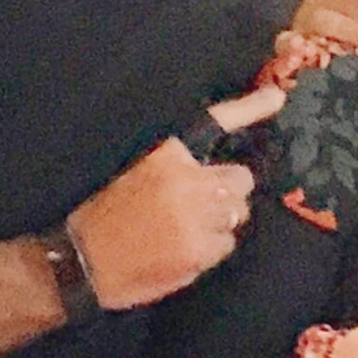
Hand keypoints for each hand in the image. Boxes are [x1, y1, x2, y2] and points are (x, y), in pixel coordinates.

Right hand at [64, 85, 285, 307]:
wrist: (81, 261)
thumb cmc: (103, 214)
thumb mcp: (135, 171)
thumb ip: (176, 166)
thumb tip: (215, 169)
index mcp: (166, 155)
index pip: (216, 122)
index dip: (250, 107)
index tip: (276, 96)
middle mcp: (186, 181)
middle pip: (241, 180)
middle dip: (228, 191)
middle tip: (201, 205)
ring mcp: (196, 217)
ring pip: (236, 215)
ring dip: (219, 222)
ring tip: (186, 230)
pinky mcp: (198, 251)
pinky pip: (225, 245)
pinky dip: (210, 249)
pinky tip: (182, 251)